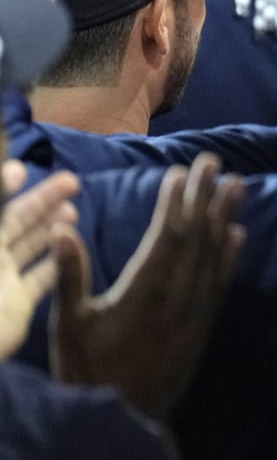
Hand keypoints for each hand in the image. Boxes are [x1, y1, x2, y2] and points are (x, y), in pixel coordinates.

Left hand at [0, 162, 78, 360]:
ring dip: (52, 226)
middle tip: (74, 181)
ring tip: (73, 210)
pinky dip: (58, 262)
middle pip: (16, 220)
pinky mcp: (18, 305)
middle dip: (42, 200)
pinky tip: (73, 247)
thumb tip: (12, 169)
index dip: (5, 186)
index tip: (22, 170)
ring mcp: (2, 280)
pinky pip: (41, 278)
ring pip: (30, 246)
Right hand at [52, 153, 244, 418]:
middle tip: (215, 161)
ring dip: (225, 217)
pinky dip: (231, 257)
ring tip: (237, 183)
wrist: (122, 418)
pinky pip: (222, 284)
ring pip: (215, 256)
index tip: (181, 171)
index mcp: (143, 292)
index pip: (167, 236)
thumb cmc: (86, 370)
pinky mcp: (204, 327)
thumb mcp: (68, 326)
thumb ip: (69, 276)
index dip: (176, 202)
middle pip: (197, 238)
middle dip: (205, 196)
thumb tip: (64, 229)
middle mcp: (177, 297)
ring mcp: (195, 312)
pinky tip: (239, 234)